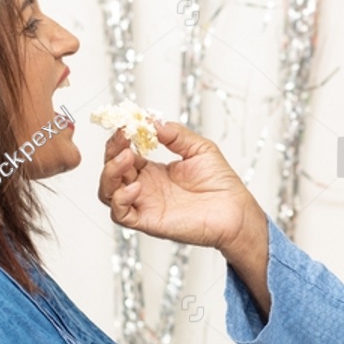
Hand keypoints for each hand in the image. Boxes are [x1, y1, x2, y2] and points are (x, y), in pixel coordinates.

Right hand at [98, 121, 260, 253]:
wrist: (236, 211)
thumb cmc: (221, 184)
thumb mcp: (199, 148)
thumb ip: (175, 134)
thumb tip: (153, 121)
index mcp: (152, 172)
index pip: (123, 154)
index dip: (120, 139)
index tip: (124, 124)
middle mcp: (145, 188)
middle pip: (111, 171)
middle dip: (112, 151)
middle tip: (123, 137)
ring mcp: (145, 205)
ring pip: (108, 192)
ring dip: (110, 173)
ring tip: (126, 157)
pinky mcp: (149, 222)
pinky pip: (121, 214)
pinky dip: (120, 199)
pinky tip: (136, 187)